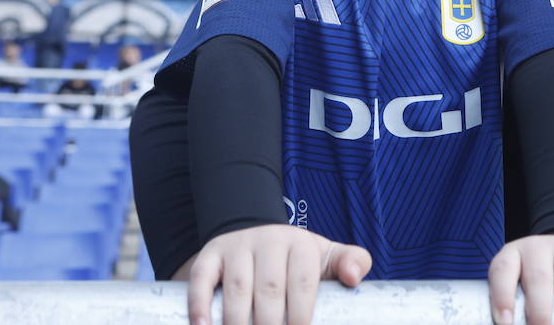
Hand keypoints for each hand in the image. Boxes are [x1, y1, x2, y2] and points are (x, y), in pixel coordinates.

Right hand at [176, 224, 371, 324]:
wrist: (257, 236)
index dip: (301, 314)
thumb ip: (351, 262)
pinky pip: (202, 279)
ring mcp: (237, 248)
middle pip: (269, 289)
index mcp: (300, 245)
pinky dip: (200, 305)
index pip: (302, 282)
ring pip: (237, 288)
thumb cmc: (297, 260)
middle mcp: (268, 241)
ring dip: (237, 321)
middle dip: (270, 323)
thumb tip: (354, 277)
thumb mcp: (326, 257)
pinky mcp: (210, 256)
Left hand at [488, 234, 553, 324]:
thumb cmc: (535, 280)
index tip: (505, 323)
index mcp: (513, 255)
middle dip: (541, 315)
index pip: (503, 271)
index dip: (502, 298)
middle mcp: (538, 249)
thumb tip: (514, 324)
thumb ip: (518, 306)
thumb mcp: (519, 284)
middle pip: (539, 280)